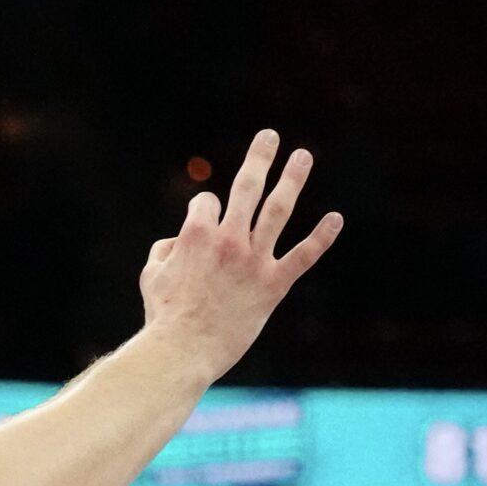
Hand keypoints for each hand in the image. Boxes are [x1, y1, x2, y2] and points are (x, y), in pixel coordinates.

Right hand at [137, 129, 343, 383]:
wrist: (183, 349)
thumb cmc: (163, 313)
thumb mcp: (151, 274)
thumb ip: (165, 248)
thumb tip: (179, 239)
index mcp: (195, 234)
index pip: (206, 202)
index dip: (203, 210)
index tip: (202, 226)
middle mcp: (228, 239)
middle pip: (246, 187)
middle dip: (259, 158)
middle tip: (270, 136)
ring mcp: (254, 259)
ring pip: (277, 210)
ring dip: (292, 179)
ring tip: (303, 156)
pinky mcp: (274, 284)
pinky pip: (302, 255)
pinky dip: (321, 237)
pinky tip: (335, 219)